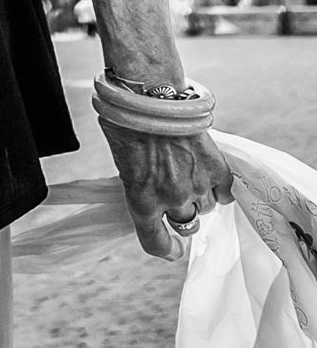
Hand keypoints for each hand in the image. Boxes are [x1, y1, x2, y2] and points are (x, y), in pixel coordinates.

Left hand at [102, 122, 232, 258]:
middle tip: (179, 194)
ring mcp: (197, 186)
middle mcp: (171, 199)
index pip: (155, 241)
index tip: (174, 250)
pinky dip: (220, 187)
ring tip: (190, 173)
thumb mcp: (122, 160)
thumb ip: (140, 184)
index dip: (166, 249)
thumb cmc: (126, 123)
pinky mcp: (217, 170)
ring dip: (200, 196)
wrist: (149, 97)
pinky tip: (210, 173)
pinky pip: (226, 192)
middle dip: (182, 212)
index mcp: (140, 200)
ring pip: (207, 207)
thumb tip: (151, 190)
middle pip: (187, 222)